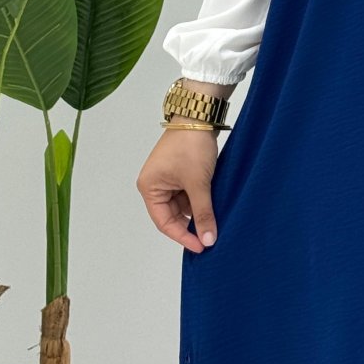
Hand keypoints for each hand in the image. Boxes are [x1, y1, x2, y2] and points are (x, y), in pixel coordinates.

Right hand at [136, 128, 218, 252]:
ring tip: (214, 221)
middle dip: (191, 225)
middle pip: (172, 215)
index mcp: (149, 188)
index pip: (164, 222)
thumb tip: (208, 238)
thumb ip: (203, 213)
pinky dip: (199, 201)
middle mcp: (154, 184)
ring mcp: (167, 178)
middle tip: (210, 236)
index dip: (183, 236)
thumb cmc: (191, 145)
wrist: (199, 117)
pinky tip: (213, 206)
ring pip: (182, 205)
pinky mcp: (180, 172)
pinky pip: (188, 194)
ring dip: (197, 212)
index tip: (201, 246)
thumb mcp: (198, 184)